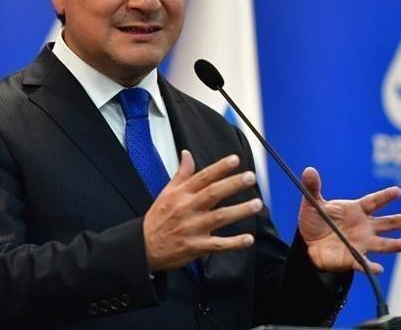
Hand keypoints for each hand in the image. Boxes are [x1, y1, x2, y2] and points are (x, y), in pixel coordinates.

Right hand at [143, 150, 263, 271]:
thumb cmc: (157, 219)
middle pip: (213, 193)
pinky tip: (248, 239)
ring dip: (239, 210)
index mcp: (181, 194)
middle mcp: (187, 209)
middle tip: (250, 177)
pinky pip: (218, 244)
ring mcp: (192, 228)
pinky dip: (233, 243)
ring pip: (219, 217)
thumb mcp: (166, 192)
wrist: (143, 246)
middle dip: (233, 184)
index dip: (220, 167)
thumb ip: (181, 173)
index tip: (235, 159)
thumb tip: (187, 154)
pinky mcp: (196, 246)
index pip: (203, 177)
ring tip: (256, 203)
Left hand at [297, 167, 400, 273]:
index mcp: (356, 210)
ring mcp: (362, 243)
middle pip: (387, 223)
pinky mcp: (354, 258)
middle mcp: (364, 226)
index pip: (374, 201)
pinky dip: (371, 266)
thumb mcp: (312, 203)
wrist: (308, 245)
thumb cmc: (315, 221)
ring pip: (383, 244)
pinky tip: (378, 268)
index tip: (397, 191)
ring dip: (393, 245)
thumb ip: (312, 187)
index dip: (385, 196)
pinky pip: (364, 263)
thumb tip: (309, 170)